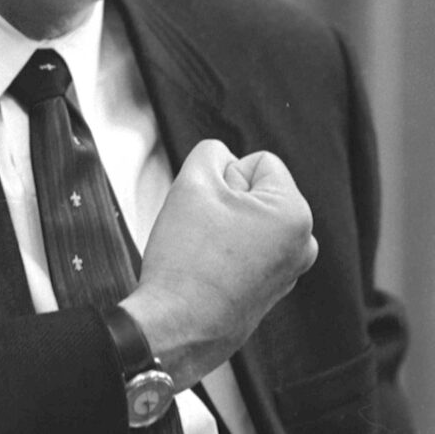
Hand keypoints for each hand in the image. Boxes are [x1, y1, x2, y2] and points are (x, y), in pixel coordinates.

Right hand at [120, 140, 317, 390]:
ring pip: (248, 218)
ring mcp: (289, 271)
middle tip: (204, 229)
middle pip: (255, 190)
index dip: (225, 176)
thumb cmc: (187, 258)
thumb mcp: (192, 182)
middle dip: (226, 200)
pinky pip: (246, 248)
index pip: (258, 162)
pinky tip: (208, 270)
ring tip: (205, 250)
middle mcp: (303, 243)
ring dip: (224, 224)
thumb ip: (210, 152)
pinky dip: (226, 252)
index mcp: (295, 213)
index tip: (210, 207)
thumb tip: (223, 157)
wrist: (177, 327)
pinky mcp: (270, 291)